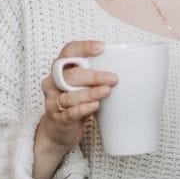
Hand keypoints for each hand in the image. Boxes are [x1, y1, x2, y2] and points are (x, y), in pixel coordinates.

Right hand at [37, 40, 116, 156]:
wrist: (59, 130)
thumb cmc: (75, 103)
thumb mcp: (83, 86)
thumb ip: (94, 77)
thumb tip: (126, 70)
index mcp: (60, 69)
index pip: (68, 52)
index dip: (83, 47)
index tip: (101, 48)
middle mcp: (52, 83)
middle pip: (71, 75)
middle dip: (94, 76)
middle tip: (113, 78)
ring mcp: (53, 101)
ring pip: (70, 95)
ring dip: (90, 92)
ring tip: (107, 91)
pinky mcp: (58, 119)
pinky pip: (70, 113)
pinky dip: (84, 109)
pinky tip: (95, 106)